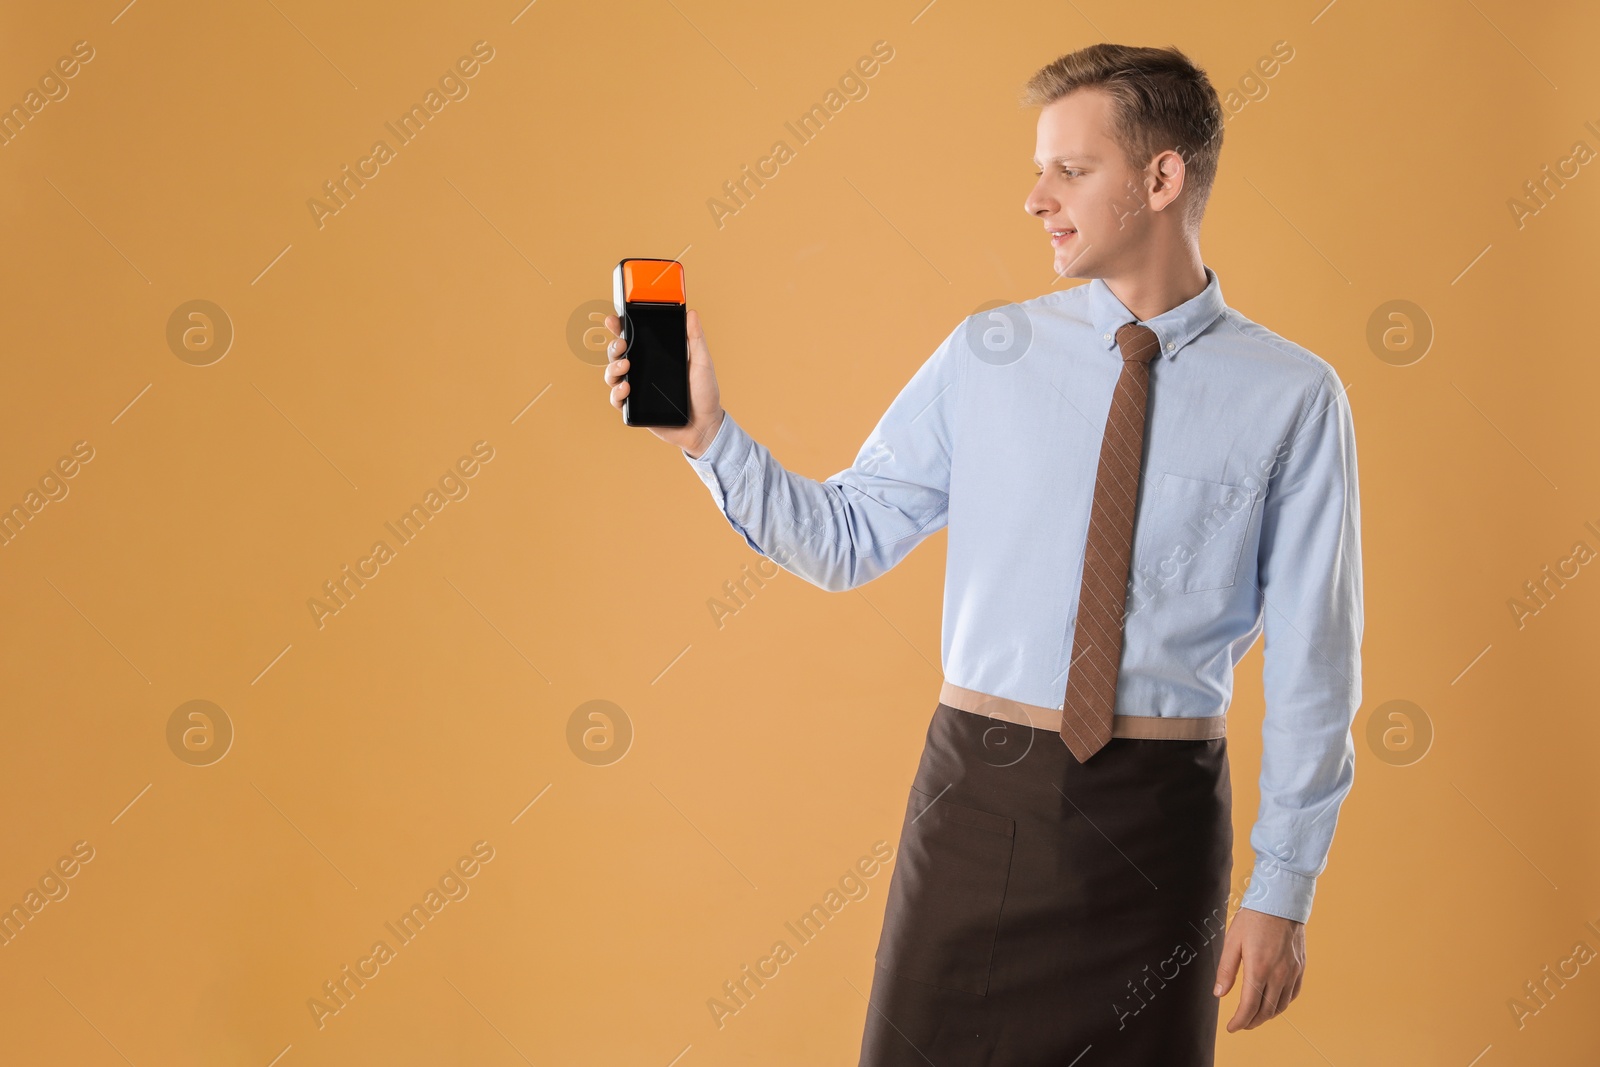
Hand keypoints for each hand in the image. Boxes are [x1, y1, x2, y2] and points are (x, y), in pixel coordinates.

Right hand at [603, 307, 725, 457]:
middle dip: (614, 346)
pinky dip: (616, 392)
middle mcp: (642, 371)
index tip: (614, 319)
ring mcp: (637, 390)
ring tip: (625, 365)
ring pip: (612, 375)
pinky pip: (617, 400)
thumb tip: (692, 313)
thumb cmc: (705, 393)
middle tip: (622, 343)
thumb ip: (695, 338)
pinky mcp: (635, 409)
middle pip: (617, 354)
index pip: (633, 338)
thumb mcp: (702, 362)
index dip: (620, 327)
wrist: (705, 425)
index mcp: (655, 357)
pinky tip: (627, 387)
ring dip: (613, 368)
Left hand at [1212, 907, 1305, 1030]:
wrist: (1280, 901)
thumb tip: (1219, 994)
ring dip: (1267, 1015)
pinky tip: (1273, 1002)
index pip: (1249, 1007)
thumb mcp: (1232, 941)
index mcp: (1258, 969)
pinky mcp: (1300, 967)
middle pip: (1266, 1011)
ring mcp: (1292, 972)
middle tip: (1241, 1024)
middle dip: (1252, 1022)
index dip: (1239, 1021)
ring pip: (1281, 1005)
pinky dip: (1282, 1003)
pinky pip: (1293, 994)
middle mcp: (1278, 974)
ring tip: (1255, 1016)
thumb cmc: (1253, 918)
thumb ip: (1226, 970)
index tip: (1231, 1027)